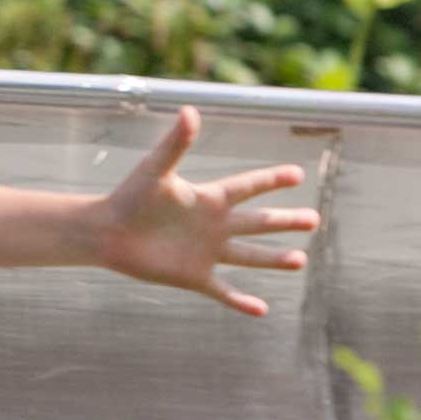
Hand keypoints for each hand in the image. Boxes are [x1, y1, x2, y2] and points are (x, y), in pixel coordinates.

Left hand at [89, 107, 320, 316]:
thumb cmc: (129, 197)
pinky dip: (241, 301)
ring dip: (274, 259)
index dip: (271, 180)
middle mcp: (213, 226)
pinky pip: (223, 290)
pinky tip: (262, 309)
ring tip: (300, 260)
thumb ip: (176, 143)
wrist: (106, 233)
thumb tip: (190, 110)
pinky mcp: (194, 276)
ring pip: (249, 256)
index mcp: (208, 199)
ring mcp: (206, 253)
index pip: (247, 187)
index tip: (297, 173)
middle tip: (314, 219)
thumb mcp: (157, 169)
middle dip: (286, 221)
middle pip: (258, 223)